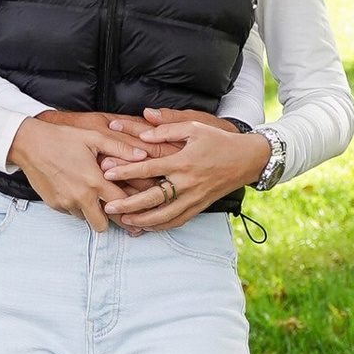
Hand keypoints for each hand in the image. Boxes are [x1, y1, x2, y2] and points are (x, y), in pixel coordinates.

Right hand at [8, 110, 147, 233]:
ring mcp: (66, 203)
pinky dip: (77, 206)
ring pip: (86, 219)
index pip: (120, 206)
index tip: (136, 213)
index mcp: (94, 181)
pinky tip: (77, 190)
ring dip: (92, 212)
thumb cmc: (63, 138)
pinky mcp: (54, 205)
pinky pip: (72, 213)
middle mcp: (80, 197)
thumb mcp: (93, 137)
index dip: (131, 210)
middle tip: (117, 212)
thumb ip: (120, 148)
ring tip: (95, 196)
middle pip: (103, 225)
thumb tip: (144, 156)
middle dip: (111, 220)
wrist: (29, 144)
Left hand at [100, 112, 271, 233]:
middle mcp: (187, 183)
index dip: (126, 171)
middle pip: (152, 199)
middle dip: (128, 204)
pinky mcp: (200, 207)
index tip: (107, 174)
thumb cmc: (218, 140)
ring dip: (142, 220)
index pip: (149, 169)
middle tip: (108, 207)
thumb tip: (143, 128)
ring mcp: (194, 198)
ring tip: (123, 220)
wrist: (246, 159)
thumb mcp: (195, 126)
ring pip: (164, 216)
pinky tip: (147, 227)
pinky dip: (161, 226)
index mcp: (183, 162)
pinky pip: (178, 221)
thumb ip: (167, 128)